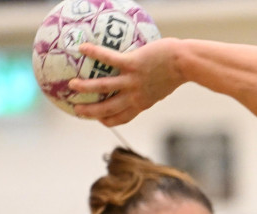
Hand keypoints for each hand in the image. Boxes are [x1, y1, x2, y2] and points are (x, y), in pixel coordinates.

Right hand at [70, 38, 184, 125]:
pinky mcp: (132, 64)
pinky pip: (109, 59)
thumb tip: (145, 79)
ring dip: (85, 88)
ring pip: (103, 88)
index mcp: (141, 103)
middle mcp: (134, 96)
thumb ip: (150, 87)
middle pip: (107, 110)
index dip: (107, 121)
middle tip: (76, 110)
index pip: (121, 118)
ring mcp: (132, 81)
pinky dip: (94, 53)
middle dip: (90, 113)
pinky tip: (82, 48)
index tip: (98, 121)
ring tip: (71, 85)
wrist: (186, 63)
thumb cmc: (177, 71)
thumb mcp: (163, 85)